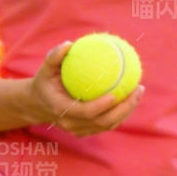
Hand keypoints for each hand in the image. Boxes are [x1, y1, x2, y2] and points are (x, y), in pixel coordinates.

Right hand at [25, 40, 143, 136]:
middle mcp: (72, 124)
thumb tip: (70, 44)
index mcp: (62, 109)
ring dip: (127, 110)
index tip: (116, 94)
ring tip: (138, 92)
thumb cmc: (44, 82)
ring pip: (109, 125)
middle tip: (137, 89)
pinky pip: (108, 124)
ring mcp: (80, 130)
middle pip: (103, 122)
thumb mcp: (45, 68)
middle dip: (124, 108)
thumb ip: (55, 57)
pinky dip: (122, 113)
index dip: (102, 106)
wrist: (38, 104)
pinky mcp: (87, 131)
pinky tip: (131, 97)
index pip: (86, 112)